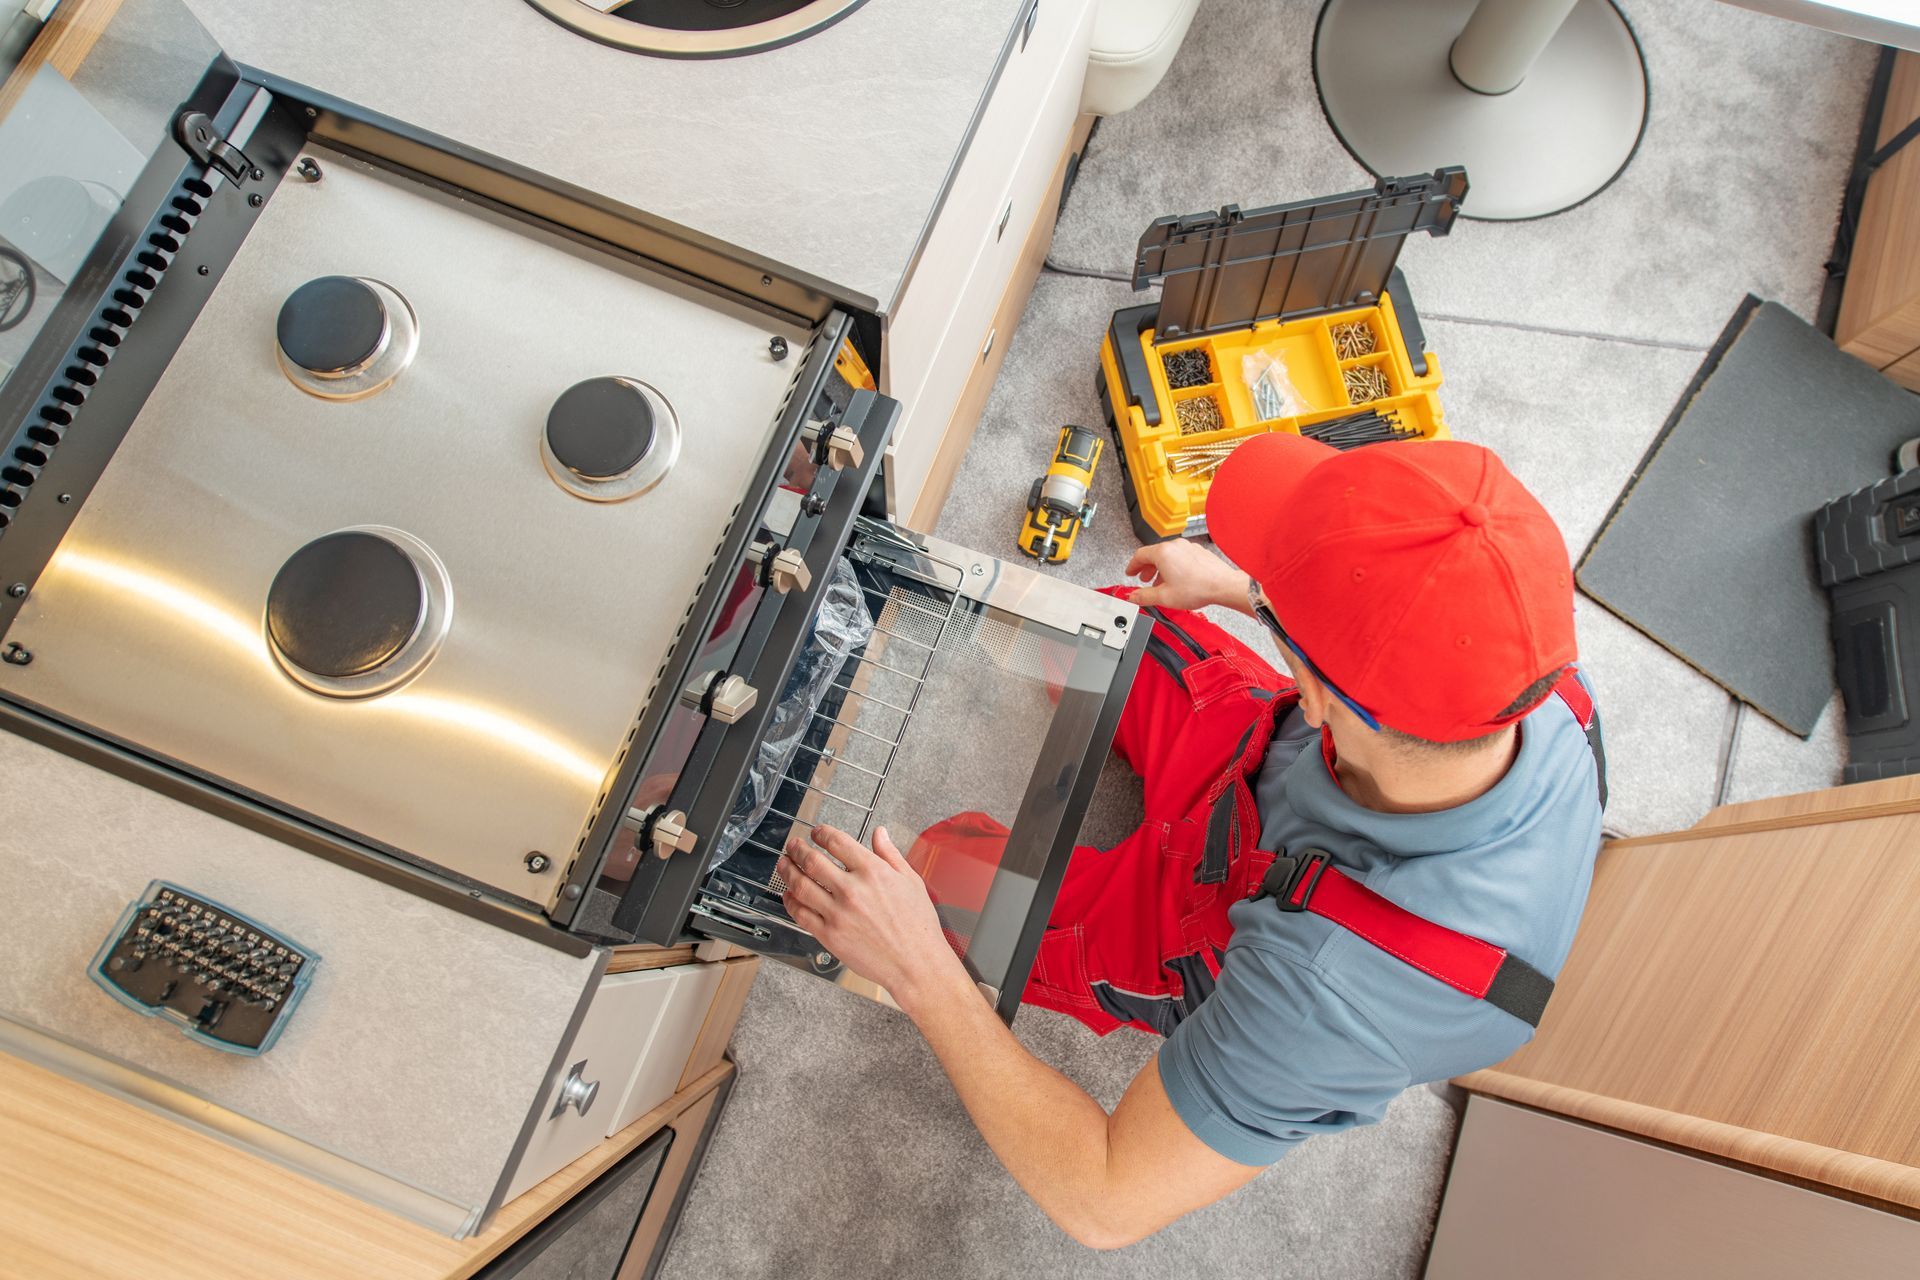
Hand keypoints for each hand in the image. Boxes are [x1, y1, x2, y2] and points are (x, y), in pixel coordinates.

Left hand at [777, 825, 969, 1010]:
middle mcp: (852, 890)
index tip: (817, 832)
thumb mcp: (911, 881)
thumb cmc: (917, 926)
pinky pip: (801, 914)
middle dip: (797, 849)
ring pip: (800, 885)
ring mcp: (838, 914)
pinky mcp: (829, 936)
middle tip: (793, 845)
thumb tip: (879, 833)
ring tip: (784, 865)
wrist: (916, 963)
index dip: (821, 833)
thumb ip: (890, 854)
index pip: (837, 842)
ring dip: (787, 871)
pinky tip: (789, 895)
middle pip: (812, 860)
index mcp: (873, 872)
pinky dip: (790, 902)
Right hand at [1124, 540, 1251, 612]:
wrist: (1223, 585)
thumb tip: (1132, 596)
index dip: (1132, 566)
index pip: (1139, 555)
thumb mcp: (1164, 596)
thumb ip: (1144, 596)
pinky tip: (1178, 580)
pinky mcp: (1199, 552)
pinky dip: (1174, 566)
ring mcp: (1188, 547)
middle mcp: (1175, 546)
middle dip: (1147, 568)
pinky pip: (1181, 557)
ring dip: (1161, 568)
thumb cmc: (1197, 588)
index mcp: (1163, 553)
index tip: (1130, 572)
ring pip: (1168, 555)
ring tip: (1161, 582)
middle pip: (1154, 554)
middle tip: (1144, 578)